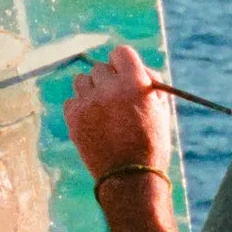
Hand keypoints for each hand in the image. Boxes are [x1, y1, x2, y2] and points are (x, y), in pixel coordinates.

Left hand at [61, 40, 169, 183]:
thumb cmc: (151, 144)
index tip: (122, 74)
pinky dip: (80, 109)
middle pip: (100, 68)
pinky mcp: (74, 118)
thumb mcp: (160, 110)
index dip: (122, 63)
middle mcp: (110, 88)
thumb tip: (136, 69)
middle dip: (107, 81)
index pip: (120, 52)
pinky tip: (92, 123)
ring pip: (82, 81)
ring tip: (102, 111)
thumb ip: (147, 84)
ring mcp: (89, 102)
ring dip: (91, 91)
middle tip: (114, 99)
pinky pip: (71, 101)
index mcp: (135, 82)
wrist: (130, 178)